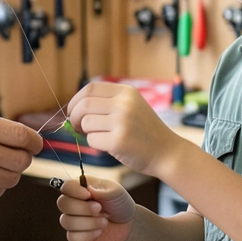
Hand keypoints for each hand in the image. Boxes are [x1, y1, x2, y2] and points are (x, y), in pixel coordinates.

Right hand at [56, 177, 134, 240]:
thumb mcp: (116, 192)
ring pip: (66, 221)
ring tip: (104, 221)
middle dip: (83, 208)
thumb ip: (101, 188)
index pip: (65, 186)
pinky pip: (72, 237)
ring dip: (88, 222)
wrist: (128, 224)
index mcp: (80, 189)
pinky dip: (87, 235)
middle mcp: (73, 203)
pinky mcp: (76, 236)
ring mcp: (73, 220)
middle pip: (62, 203)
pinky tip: (99, 231)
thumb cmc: (120, 204)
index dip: (74, 191)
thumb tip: (88, 188)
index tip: (89, 195)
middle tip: (100, 209)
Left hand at [66, 83, 182, 176]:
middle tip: (77, 127)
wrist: (167, 152)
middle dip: (74, 117)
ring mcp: (122, 122)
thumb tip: (74, 107)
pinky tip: (107, 145)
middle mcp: (124, 104)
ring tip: (98, 136)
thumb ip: (108, 102)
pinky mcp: (119, 141)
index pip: (90, 88)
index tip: (73, 111)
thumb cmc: (145, 132)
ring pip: (86, 123)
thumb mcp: (132, 106)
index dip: (76, 100)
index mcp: (126, 92)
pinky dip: (94, 144)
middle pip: (84, 105)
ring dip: (85, 132)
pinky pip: (92, 140)